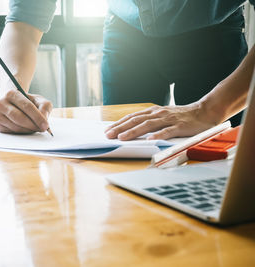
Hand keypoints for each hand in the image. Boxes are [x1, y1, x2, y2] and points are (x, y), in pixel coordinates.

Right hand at [0, 90, 52, 133]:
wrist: (14, 104)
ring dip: (29, 130)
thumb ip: (45, 107)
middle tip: (42, 129)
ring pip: (16, 127)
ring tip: (35, 128)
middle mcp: (1, 103)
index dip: (37, 117)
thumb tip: (43, 119)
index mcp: (11, 94)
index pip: (26, 106)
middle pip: (20, 118)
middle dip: (33, 125)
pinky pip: (12, 132)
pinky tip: (26, 128)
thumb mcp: (38, 100)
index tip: (46, 125)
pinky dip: (22, 133)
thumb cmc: (27, 102)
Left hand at [104, 103, 218, 139]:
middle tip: (109, 135)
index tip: (107, 131)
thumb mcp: (162, 116)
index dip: (119, 124)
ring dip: (134, 131)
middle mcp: (158, 114)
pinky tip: (149, 139)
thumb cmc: (181, 116)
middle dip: (120, 128)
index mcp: (153, 112)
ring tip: (123, 138)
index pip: (132, 117)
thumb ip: (150, 121)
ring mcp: (168, 119)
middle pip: (136, 120)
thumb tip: (132, 130)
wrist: (205, 111)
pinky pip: (167, 131)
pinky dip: (157, 135)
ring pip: (148, 125)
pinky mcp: (179, 126)